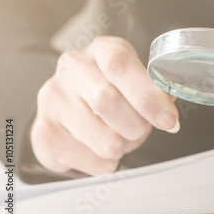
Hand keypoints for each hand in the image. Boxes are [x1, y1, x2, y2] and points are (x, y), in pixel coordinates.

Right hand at [31, 36, 178, 175]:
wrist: (71, 108)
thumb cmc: (113, 90)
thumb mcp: (136, 80)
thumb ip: (156, 89)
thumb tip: (170, 104)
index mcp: (101, 50)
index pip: (119, 63)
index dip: (147, 94)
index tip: (168, 119)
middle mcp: (72, 69)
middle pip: (107, 101)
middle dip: (137, 126)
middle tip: (142, 130)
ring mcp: (53, 100)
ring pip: (103, 139)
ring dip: (124, 147)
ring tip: (120, 137)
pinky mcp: (44, 132)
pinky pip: (92, 161)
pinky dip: (107, 162)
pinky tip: (99, 147)